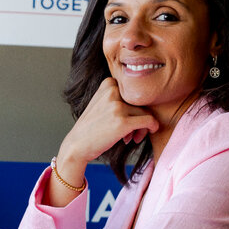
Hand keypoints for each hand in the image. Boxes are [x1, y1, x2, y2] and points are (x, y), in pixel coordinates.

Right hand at [46, 78, 157, 205]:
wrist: (77, 144)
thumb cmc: (92, 127)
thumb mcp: (102, 103)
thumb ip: (119, 96)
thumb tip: (150, 100)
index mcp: (109, 83)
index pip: (134, 91)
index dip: (135, 106)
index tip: (127, 119)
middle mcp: (113, 91)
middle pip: (141, 102)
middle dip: (139, 117)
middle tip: (132, 132)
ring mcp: (118, 106)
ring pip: (146, 112)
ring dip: (142, 127)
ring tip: (131, 137)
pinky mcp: (123, 121)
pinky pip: (149, 121)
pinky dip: (152, 127)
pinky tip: (143, 136)